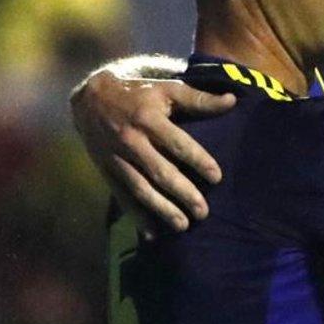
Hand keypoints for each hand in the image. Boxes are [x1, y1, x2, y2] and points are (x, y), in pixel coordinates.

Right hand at [70, 70, 234, 236]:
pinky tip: (152, 234)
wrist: (90, 99)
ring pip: (141, 189)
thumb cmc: (139, 93)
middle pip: (160, 172)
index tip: (217, 178)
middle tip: (204, 212)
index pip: (178, 144)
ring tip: (183, 225)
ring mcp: (117, 159)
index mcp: (149, 119)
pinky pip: (122, 197)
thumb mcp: (168, 89)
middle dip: (183, 194)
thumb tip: (232, 101)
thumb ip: (199, 98)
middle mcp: (132, 141)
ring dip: (162, 210)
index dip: (198, 161)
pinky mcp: (107, 171)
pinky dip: (136, 217)